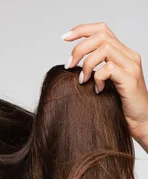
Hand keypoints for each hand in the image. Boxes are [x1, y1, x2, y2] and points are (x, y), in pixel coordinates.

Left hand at [61, 21, 147, 144]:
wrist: (141, 123)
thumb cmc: (120, 107)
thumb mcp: (104, 84)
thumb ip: (94, 72)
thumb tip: (70, 67)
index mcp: (122, 54)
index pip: (102, 30)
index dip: (82, 30)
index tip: (64, 38)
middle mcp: (128, 55)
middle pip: (101, 36)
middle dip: (79, 48)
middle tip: (69, 66)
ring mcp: (131, 66)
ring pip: (104, 48)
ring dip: (87, 64)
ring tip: (82, 80)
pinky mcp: (130, 79)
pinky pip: (109, 68)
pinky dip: (98, 78)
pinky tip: (97, 90)